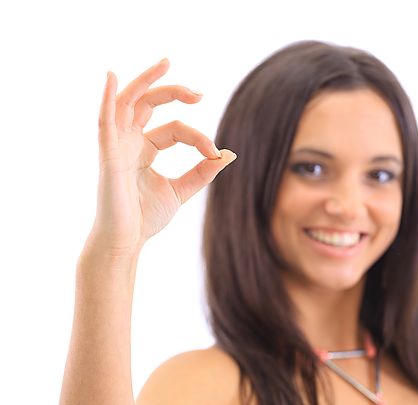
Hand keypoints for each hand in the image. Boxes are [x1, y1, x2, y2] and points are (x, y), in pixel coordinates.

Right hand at [89, 58, 236, 257]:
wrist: (126, 242)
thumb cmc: (146, 218)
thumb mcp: (181, 191)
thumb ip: (202, 172)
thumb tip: (228, 153)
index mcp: (144, 149)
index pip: (175, 129)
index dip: (199, 138)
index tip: (216, 154)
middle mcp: (129, 142)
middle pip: (148, 104)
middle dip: (173, 92)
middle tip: (199, 93)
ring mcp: (116, 146)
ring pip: (127, 102)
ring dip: (145, 81)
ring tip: (165, 63)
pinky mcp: (107, 156)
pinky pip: (104, 122)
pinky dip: (106, 99)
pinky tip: (110, 77)